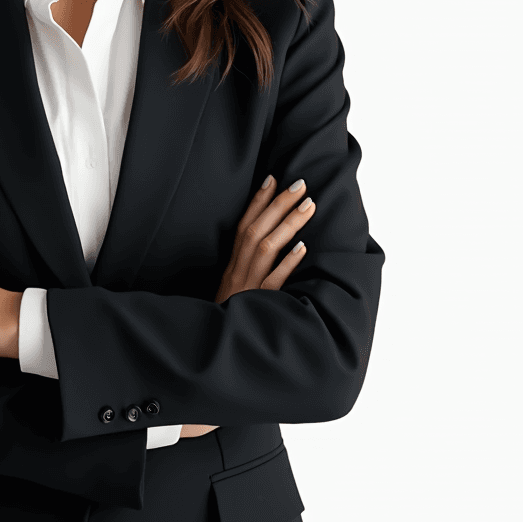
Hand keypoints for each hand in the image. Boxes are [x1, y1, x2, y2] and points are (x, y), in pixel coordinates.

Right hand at [214, 174, 313, 303]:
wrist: (213, 344)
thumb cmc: (228, 313)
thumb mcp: (232, 285)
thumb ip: (246, 264)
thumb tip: (268, 239)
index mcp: (231, 264)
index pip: (244, 224)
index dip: (257, 200)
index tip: (273, 178)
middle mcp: (238, 270)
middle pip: (256, 230)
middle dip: (278, 204)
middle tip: (301, 184)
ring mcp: (248, 286)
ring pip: (267, 248)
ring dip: (288, 224)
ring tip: (309, 205)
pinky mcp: (260, 303)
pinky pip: (274, 281)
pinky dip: (287, 263)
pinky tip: (303, 248)